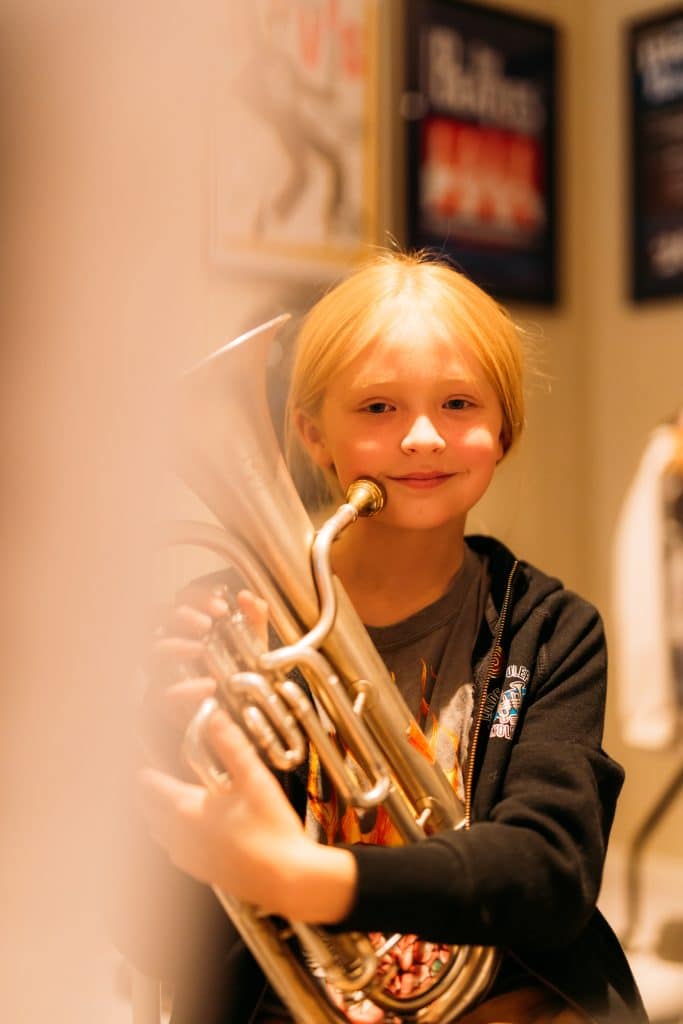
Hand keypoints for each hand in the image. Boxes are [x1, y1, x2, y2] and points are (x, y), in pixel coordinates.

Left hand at [138, 708, 356, 921]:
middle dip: (146, 792)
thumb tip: (215, 718)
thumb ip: (231, 745)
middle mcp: (179, 836)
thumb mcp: (255, 778)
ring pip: (158, 833)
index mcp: (185, 809)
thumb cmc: (272, 830)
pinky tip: (191, 831)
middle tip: (153, 777)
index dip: (144, 770)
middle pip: (146, 810)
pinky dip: (173, 837)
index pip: (147, 786)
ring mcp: (189, 857)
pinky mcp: (202, 873)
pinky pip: (174, 852)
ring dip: (157, 815)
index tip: (145, 760)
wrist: (289, 878)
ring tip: (168, 801)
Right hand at [141, 583, 267, 767]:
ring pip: (153, 651)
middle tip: (206, 624)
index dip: (198, 598)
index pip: (183, 599)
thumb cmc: (238, 671)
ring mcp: (162, 670)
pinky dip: (183, 688)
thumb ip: (253, 618)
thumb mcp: (253, 643)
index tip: (222, 606)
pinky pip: (161, 692)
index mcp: (191, 624)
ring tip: (200, 649)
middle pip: (159, 617)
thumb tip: (248, 597)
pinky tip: (207, 686)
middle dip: (182, 615)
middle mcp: (171, 642)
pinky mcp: (161, 699)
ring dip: (175, 646)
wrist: (232, 716)